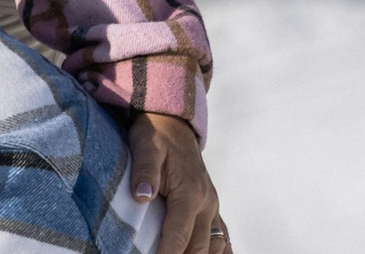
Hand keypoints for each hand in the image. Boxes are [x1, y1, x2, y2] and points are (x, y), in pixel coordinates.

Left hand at [129, 111, 225, 253]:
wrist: (173, 123)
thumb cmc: (156, 134)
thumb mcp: (145, 146)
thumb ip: (144, 171)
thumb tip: (142, 195)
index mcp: (190, 193)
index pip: (179, 234)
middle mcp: (206, 203)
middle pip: (198, 246)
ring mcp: (212, 206)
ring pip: (214, 245)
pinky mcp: (211, 206)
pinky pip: (221, 236)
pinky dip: (218, 251)